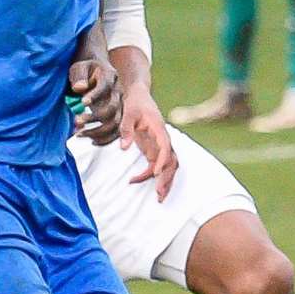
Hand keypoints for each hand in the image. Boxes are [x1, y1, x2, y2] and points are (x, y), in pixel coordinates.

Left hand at [68, 59, 120, 145]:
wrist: (94, 72)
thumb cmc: (84, 69)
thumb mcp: (79, 67)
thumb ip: (79, 76)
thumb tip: (80, 88)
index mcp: (109, 76)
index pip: (105, 87)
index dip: (95, 95)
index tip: (82, 102)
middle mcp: (118, 91)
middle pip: (113, 108)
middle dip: (95, 117)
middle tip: (76, 120)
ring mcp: (119, 105)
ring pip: (115, 123)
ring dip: (98, 131)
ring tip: (79, 133)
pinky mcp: (117, 115)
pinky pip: (116, 131)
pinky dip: (104, 139)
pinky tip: (90, 140)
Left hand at [120, 84, 177, 200]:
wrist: (139, 96)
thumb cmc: (135, 103)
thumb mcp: (128, 113)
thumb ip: (126, 129)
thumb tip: (124, 148)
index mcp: (159, 128)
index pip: (165, 146)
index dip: (162, 160)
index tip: (156, 173)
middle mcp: (162, 139)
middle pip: (171, 160)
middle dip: (167, 177)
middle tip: (160, 193)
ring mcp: (159, 145)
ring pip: (167, 166)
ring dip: (165, 181)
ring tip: (159, 198)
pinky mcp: (153, 149)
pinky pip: (154, 166)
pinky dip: (147, 175)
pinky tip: (133, 180)